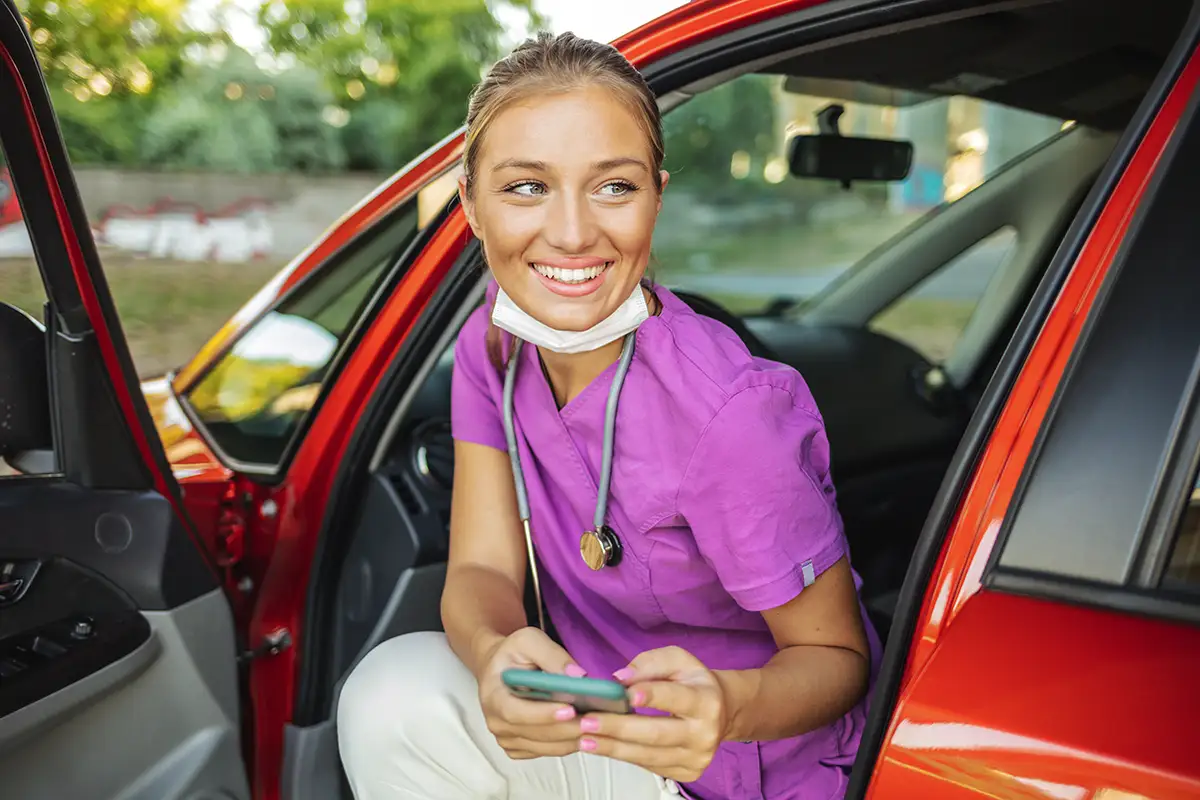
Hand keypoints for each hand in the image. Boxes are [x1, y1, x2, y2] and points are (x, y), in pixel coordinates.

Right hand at [477, 627, 587, 759]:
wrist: (500, 668)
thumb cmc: (514, 653)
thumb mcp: (529, 640)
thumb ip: (551, 654)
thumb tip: (578, 675)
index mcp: (492, 696)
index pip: (515, 712)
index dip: (543, 714)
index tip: (570, 709)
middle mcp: (496, 723)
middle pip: (534, 734)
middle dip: (566, 729)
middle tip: (595, 722)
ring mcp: (507, 739)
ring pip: (544, 747)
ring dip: (571, 740)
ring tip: (597, 728)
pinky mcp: (519, 747)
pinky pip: (546, 751)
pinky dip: (567, 744)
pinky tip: (584, 733)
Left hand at [578, 646, 728, 782]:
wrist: (720, 711)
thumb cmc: (692, 681)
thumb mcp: (678, 660)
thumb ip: (651, 663)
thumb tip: (620, 679)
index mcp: (707, 701)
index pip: (676, 698)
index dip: (652, 695)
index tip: (625, 694)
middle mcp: (705, 734)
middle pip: (657, 733)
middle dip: (618, 728)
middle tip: (587, 722)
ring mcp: (697, 758)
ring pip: (649, 755)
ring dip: (613, 748)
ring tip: (584, 739)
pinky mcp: (687, 773)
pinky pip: (649, 766)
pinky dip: (623, 756)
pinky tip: (602, 747)